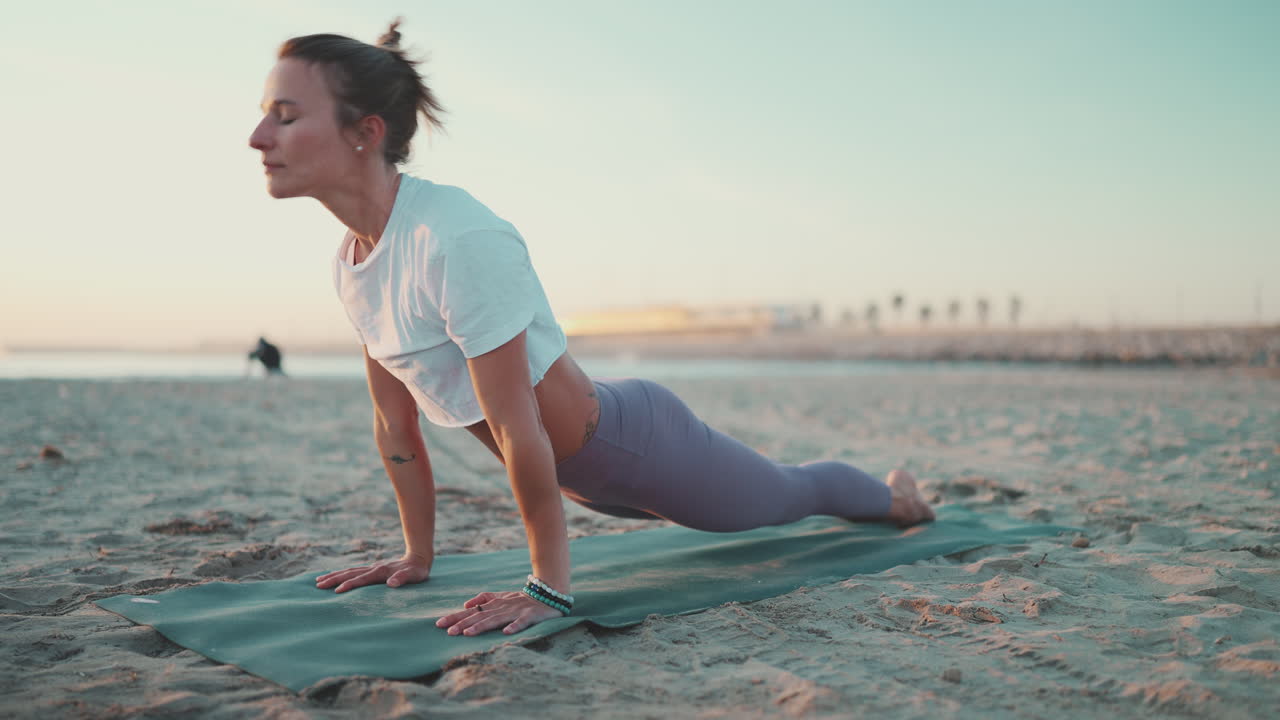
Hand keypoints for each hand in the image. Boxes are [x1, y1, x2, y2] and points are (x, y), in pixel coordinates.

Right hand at [314, 553, 431, 592]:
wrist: (419, 559)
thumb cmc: (417, 571)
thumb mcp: (414, 576)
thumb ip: (403, 578)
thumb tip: (391, 583)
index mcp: (381, 571)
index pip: (361, 579)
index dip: (349, 584)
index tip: (336, 591)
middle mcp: (373, 568)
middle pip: (349, 573)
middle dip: (334, 579)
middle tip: (318, 586)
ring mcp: (371, 568)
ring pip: (349, 571)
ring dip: (334, 576)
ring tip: (318, 581)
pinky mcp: (372, 570)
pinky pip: (353, 572)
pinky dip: (341, 574)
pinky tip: (334, 577)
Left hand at [436, 590, 563, 635]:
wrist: (549, 594)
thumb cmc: (522, 599)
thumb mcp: (501, 596)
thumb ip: (484, 598)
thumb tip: (465, 603)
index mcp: (494, 604)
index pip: (471, 611)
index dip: (456, 617)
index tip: (439, 624)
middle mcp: (502, 607)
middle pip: (480, 616)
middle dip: (464, 623)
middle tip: (449, 632)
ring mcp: (516, 611)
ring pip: (496, 619)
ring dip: (482, 626)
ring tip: (468, 633)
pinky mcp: (530, 615)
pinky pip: (521, 622)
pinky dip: (514, 627)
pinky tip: (505, 633)